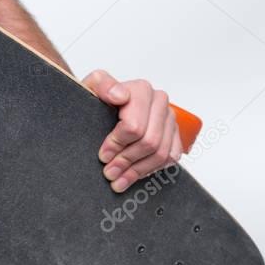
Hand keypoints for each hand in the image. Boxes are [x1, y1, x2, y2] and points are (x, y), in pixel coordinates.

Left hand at [82, 70, 182, 192]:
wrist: (105, 104)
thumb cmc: (98, 98)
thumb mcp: (91, 86)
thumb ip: (102, 84)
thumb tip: (119, 95)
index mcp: (141, 90)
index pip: (134, 126)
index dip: (117, 144)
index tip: (103, 155)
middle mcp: (159, 102)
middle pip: (149, 142)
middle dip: (126, 161)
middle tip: (109, 172)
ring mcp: (169, 118)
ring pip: (161, 153)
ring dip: (138, 170)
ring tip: (119, 180)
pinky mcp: (173, 133)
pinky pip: (170, 157)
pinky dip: (151, 170)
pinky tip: (134, 175)